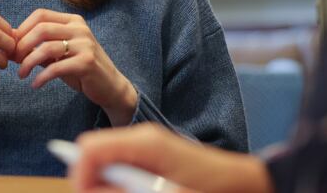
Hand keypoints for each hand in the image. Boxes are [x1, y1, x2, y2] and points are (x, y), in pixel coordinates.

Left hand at [13, 8, 137, 125]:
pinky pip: (56, 67)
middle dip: (22, 45)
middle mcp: (80, 28)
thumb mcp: (60, 53)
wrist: (110, 86)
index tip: (13, 46)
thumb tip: (10, 40)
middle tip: (14, 61)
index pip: (41, 15)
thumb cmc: (80, 68)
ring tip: (21, 74)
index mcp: (73, 21)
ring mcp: (85, 44)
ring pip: (47, 47)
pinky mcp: (87, 63)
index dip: (22, 29)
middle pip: (41, 28)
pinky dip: (41, 77)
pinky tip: (35, 84)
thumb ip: (39, 45)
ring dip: (28, 62)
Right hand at [70, 124, 272, 192]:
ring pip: (106, 163)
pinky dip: (119, 185)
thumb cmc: (213, 189)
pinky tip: (134, 192)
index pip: (91, 147)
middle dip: (89, 182)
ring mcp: (147, 148)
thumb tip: (91, 191)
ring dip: (104, 185)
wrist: (247, 185)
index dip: (80, 176)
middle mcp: (142, 139)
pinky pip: (122, 169)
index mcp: (145, 142)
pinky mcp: (153, 159)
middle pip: (94, 153)